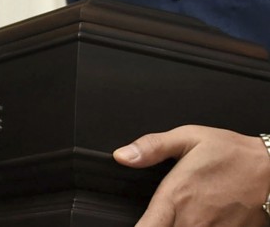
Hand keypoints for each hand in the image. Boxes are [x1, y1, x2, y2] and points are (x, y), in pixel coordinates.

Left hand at [115, 125, 269, 225]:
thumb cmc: (233, 153)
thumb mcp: (188, 138)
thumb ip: (152, 147)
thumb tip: (122, 155)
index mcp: (176, 197)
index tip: (139, 223)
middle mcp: (192, 221)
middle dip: (160, 225)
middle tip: (163, 215)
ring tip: (185, 214)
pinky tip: (203, 218)